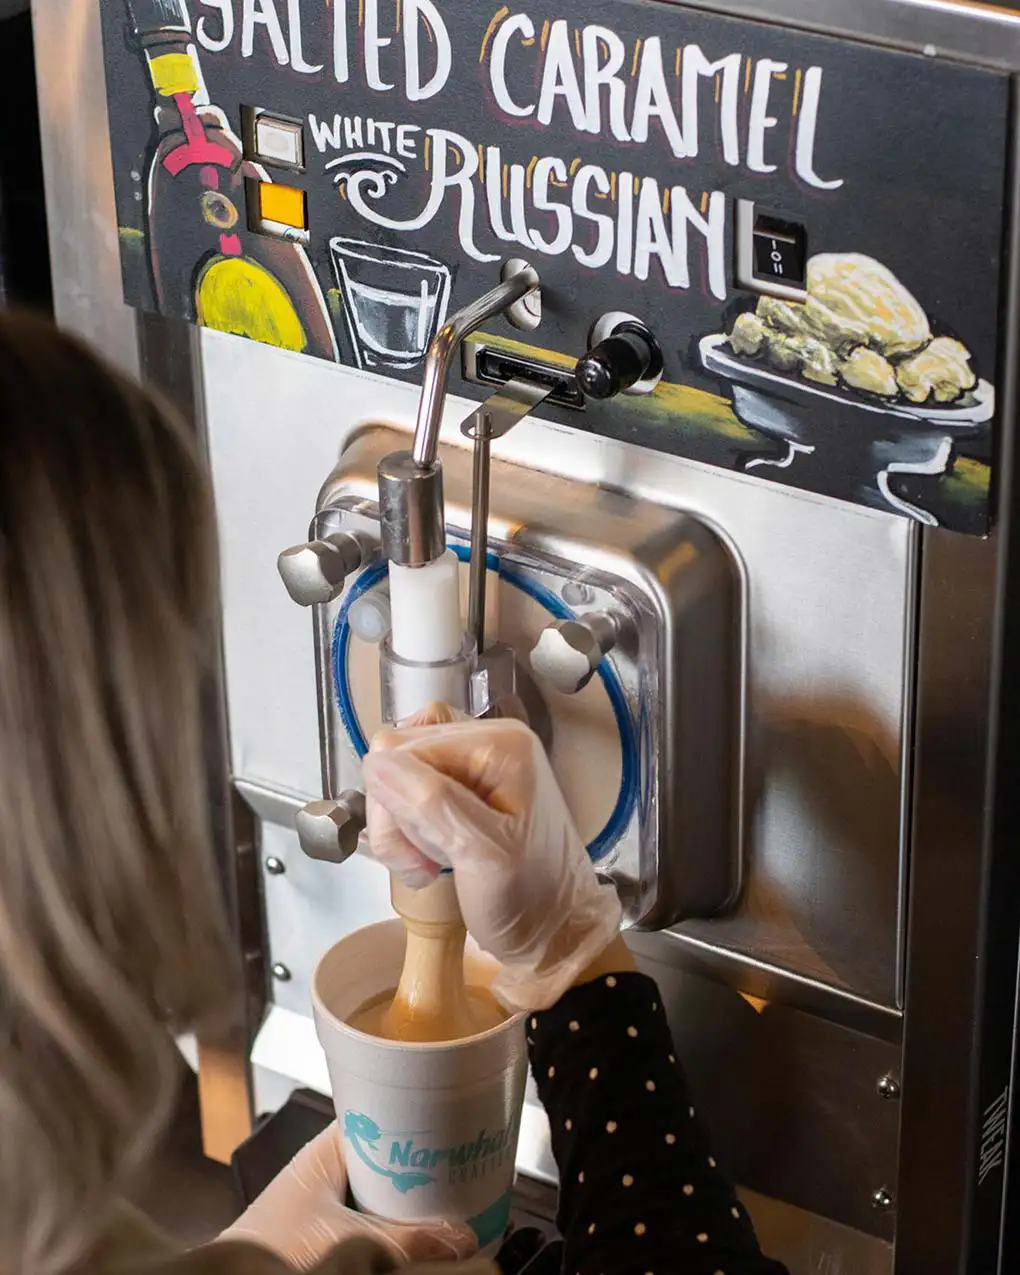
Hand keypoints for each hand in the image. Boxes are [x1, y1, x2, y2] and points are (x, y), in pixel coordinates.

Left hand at [218, 1124, 476, 1270]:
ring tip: (448, 1196)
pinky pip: (365, 1216)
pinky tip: (416, 1231)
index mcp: (327, 1149)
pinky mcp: (321, 1231)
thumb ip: (411, 1241)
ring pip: (376, 1189)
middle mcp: (324, 1168)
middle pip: (383, 1155)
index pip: (377, 1112)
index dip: (413, 1115)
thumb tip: (463, 1236)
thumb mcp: (356, 1243)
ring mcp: (322, 1200)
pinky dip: (390, 1222)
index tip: (449, 1121)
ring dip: (405, 1196)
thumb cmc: (279, 1250)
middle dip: (417, 1165)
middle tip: (459, 1166)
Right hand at [361, 706, 621, 1011]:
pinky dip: (411, 829)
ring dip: (403, 828)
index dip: (396, 803)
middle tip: (428, 865)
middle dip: (399, 817)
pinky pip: (412, 793)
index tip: (420, 860)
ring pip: (398, 776)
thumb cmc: (531, 900)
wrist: (557, 934)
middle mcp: (486, 742)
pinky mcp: (467, 788)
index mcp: (498, 744)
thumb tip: (376, 762)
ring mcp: (476, 765)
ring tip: (433, 865)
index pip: (404, 749)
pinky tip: (433, 857)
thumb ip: (432, 803)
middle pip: (397, 757)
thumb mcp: (483, 854)